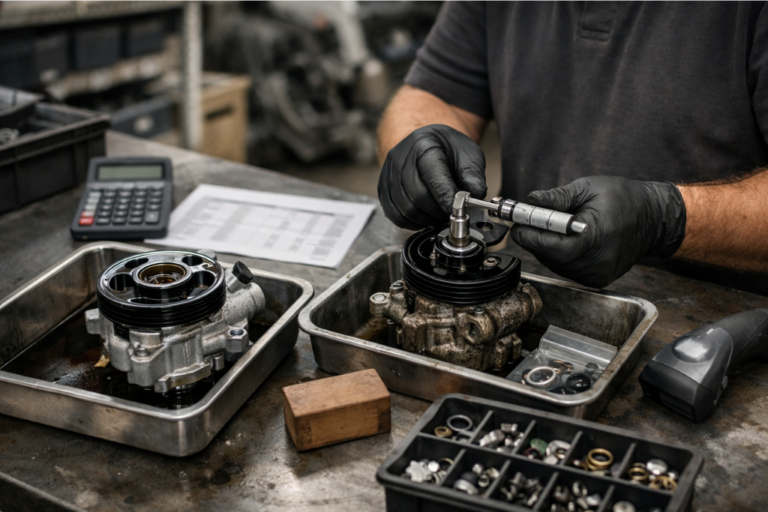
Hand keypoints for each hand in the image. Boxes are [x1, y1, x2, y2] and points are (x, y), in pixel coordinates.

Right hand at [378, 124, 486, 229]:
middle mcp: (401, 157)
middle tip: (451, 214)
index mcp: (424, 145)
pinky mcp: (383, 189)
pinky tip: (425, 215)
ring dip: (426, 219)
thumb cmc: (447, 149)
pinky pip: (396, 215)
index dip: (446, 198)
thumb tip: (474, 199)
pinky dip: (413, 222)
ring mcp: (388, 173)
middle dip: (438, 212)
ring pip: (406, 209)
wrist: (425, 143)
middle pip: (417, 196)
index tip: (458, 210)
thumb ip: (473, 177)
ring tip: (439, 214)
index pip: (433, 177)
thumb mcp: (468, 154)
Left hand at [509, 176, 686, 287]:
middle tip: (526, 225)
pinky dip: (560, 257)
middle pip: (552, 257)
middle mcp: (598, 260)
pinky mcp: (599, 280)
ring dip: (546, 250)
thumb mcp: (588, 188)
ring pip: (557, 266)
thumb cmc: (623, 198)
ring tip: (547, 230)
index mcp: (596, 236)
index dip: (531, 237)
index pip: (553, 246)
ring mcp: (599, 274)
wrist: (654, 218)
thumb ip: (557, 198)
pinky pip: (568, 270)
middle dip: (535, 241)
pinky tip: (564, 242)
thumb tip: (530, 201)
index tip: (517, 227)